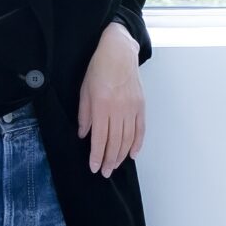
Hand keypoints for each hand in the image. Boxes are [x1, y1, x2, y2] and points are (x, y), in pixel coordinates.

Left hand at [77, 22, 145, 176]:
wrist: (119, 53)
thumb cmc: (99, 69)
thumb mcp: (84, 91)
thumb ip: (85, 115)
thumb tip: (84, 135)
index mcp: (102, 106)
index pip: (99, 138)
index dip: (97, 156)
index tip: (94, 167)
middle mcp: (118, 110)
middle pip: (114, 142)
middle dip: (109, 160)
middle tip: (105, 172)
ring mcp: (131, 109)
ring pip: (127, 139)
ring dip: (121, 155)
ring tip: (115, 166)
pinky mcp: (141, 106)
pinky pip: (140, 129)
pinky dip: (137, 143)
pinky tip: (132, 154)